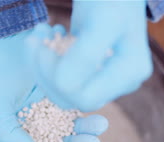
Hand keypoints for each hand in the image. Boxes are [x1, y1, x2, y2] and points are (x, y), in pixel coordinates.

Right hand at [0, 29, 107, 141]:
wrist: (5, 38)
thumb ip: (10, 135)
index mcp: (20, 133)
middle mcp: (38, 124)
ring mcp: (53, 107)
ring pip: (75, 125)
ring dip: (88, 129)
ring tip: (100, 125)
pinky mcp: (64, 91)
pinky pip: (79, 103)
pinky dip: (88, 107)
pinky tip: (98, 108)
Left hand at [30, 0, 152, 111]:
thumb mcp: (102, 20)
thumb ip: (86, 55)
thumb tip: (66, 86)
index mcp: (130, 74)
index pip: (83, 98)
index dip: (57, 79)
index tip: (43, 47)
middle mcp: (121, 82)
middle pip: (70, 98)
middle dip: (45, 71)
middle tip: (33, 40)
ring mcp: (106, 78)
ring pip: (61, 91)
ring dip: (40, 65)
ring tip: (37, 34)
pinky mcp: (90, 71)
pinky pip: (60, 79)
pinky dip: (45, 60)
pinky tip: (43, 35)